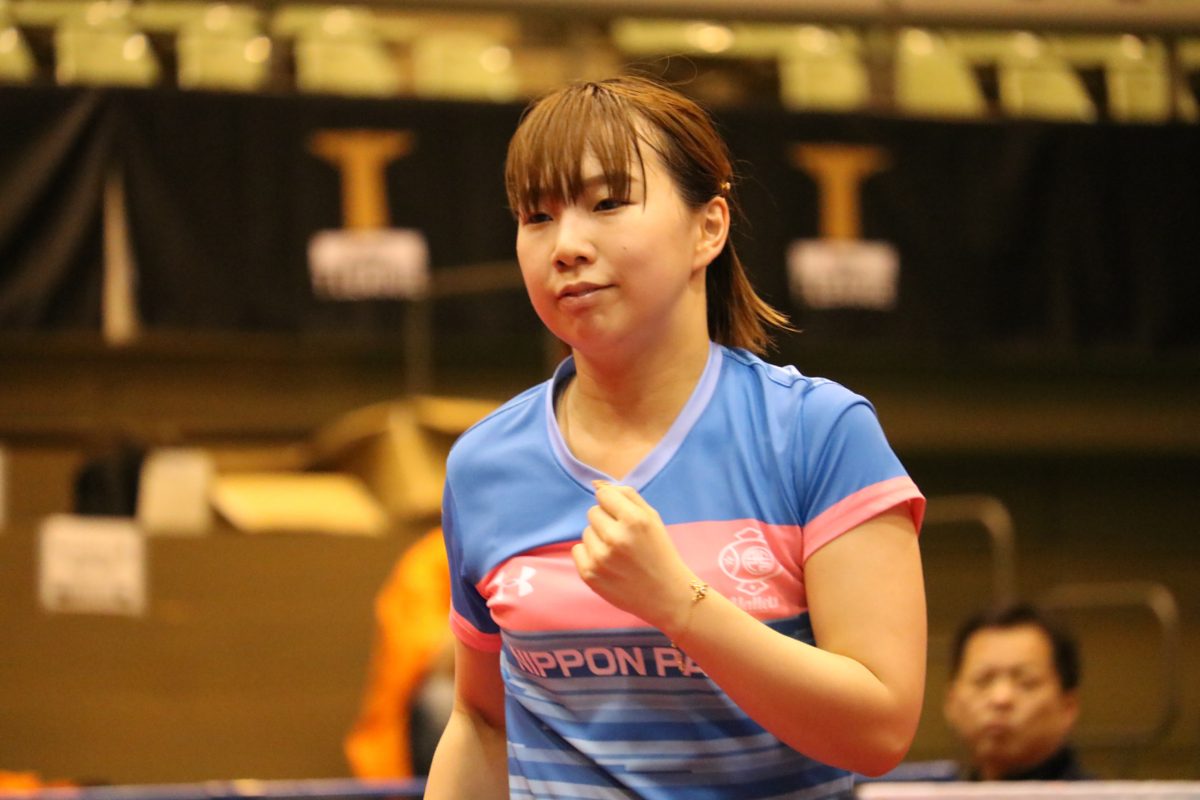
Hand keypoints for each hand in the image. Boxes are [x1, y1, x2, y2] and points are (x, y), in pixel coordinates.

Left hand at [571, 482, 696, 632]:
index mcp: (634, 520)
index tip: (623, 518)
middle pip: (593, 512)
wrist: (666, 595)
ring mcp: (600, 558)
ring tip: (618, 555)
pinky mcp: (589, 575)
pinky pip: (577, 550)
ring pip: (586, 532)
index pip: (604, 495)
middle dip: (606, 522)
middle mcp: (616, 538)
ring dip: (598, 540)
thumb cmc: (659, 552)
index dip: (614, 505)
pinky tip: (608, 565)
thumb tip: (597, 485)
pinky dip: (589, 555)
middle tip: (624, 539)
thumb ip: (627, 495)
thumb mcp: (652, 518)